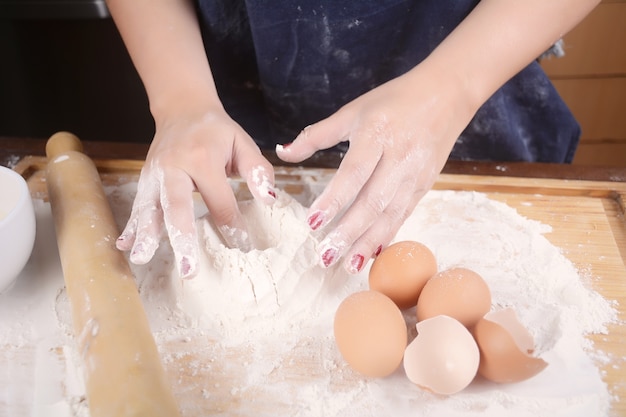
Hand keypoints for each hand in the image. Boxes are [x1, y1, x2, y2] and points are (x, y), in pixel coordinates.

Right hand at [116, 105, 276, 277]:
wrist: (183, 108)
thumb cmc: (217, 131)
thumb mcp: (242, 142)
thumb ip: (258, 170)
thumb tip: (269, 199)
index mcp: (202, 159)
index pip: (220, 202)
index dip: (233, 226)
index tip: (243, 248)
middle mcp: (174, 167)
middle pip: (178, 207)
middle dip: (183, 239)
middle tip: (189, 269)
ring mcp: (155, 174)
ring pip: (150, 207)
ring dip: (146, 234)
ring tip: (141, 258)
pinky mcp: (144, 179)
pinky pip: (137, 205)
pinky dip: (131, 226)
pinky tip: (124, 246)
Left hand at [277, 66, 474, 273]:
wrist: (446, 94)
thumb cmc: (394, 100)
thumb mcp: (353, 111)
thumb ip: (316, 135)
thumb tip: (283, 152)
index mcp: (377, 134)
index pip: (353, 173)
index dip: (334, 201)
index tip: (313, 224)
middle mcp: (398, 156)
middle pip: (373, 201)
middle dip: (349, 232)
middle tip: (326, 256)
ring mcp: (414, 173)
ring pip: (390, 214)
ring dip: (369, 242)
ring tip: (348, 265)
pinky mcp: (424, 184)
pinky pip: (404, 214)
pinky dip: (388, 235)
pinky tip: (373, 253)